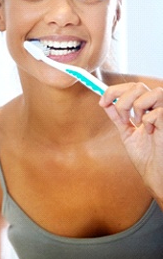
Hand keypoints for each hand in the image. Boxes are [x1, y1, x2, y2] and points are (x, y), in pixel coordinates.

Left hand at [100, 83, 162, 199]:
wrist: (154, 172)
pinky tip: (149, 131)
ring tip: (138, 123)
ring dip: (137, 107)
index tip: (102, 102)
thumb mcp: (126, 131)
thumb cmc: (145, 154)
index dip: (114, 90)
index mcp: (148, 107)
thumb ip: (118, 116)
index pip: (132, 86)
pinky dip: (147, 120)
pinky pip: (156, 112)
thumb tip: (105, 102)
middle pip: (138, 86)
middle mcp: (158, 106)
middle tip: (122, 118)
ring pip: (153, 92)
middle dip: (123, 100)